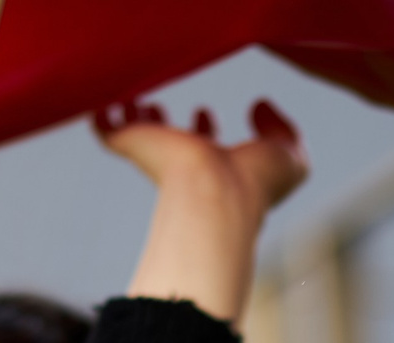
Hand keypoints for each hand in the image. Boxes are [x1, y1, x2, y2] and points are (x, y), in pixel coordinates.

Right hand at [94, 99, 306, 229]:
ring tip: (131, 100)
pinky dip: (103, 121)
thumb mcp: (291, 154)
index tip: (206, 111)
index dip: (206, 127)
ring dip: (135, 117)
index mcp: (219, 168)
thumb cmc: (258, 182)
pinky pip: (108, 132)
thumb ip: (283, 129)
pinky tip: (102, 109)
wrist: (219, 192)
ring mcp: (159, 155)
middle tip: (158, 105)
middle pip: (168, 142)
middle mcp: (187, 164)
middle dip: (163, 121)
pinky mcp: (134, 147)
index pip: (207, 147)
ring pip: (139, 135)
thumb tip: (260, 105)